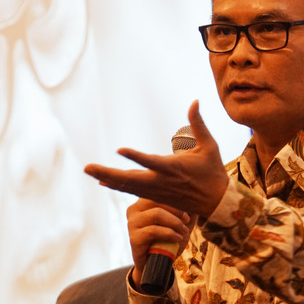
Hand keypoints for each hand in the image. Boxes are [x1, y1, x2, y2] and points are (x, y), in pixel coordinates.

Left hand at [84, 100, 229, 217]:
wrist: (215, 202)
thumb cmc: (212, 171)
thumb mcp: (209, 146)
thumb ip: (198, 124)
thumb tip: (194, 101)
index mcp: (174, 168)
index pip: (152, 162)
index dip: (136, 157)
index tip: (119, 150)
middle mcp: (161, 181)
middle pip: (130, 179)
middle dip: (107, 173)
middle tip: (87, 167)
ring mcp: (156, 191)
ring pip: (127, 186)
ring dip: (107, 178)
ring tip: (89, 170)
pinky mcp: (154, 196)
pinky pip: (131, 191)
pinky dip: (116, 185)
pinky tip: (102, 181)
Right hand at [126, 198, 196, 287]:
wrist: (158, 264)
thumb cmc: (168, 239)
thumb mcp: (179, 220)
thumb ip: (185, 206)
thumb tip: (195, 194)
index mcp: (142, 202)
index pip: (159, 191)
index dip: (175, 199)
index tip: (187, 211)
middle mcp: (133, 210)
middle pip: (157, 200)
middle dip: (176, 210)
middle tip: (187, 220)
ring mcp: (132, 224)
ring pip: (156, 214)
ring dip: (175, 223)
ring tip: (184, 231)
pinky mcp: (134, 238)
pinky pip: (153, 230)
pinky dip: (169, 233)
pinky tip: (178, 239)